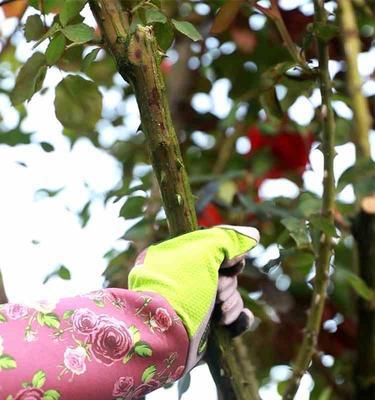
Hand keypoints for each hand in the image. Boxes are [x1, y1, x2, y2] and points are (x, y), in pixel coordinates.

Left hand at [129, 225, 258, 370]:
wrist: (165, 335)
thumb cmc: (181, 287)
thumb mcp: (203, 251)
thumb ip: (228, 238)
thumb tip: (253, 235)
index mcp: (180, 259)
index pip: (215, 250)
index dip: (230, 255)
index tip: (230, 263)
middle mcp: (187, 280)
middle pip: (226, 275)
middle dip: (228, 284)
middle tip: (216, 291)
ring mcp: (195, 305)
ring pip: (230, 298)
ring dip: (232, 304)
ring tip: (220, 314)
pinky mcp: (204, 329)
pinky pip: (232, 321)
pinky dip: (239, 319)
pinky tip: (239, 319)